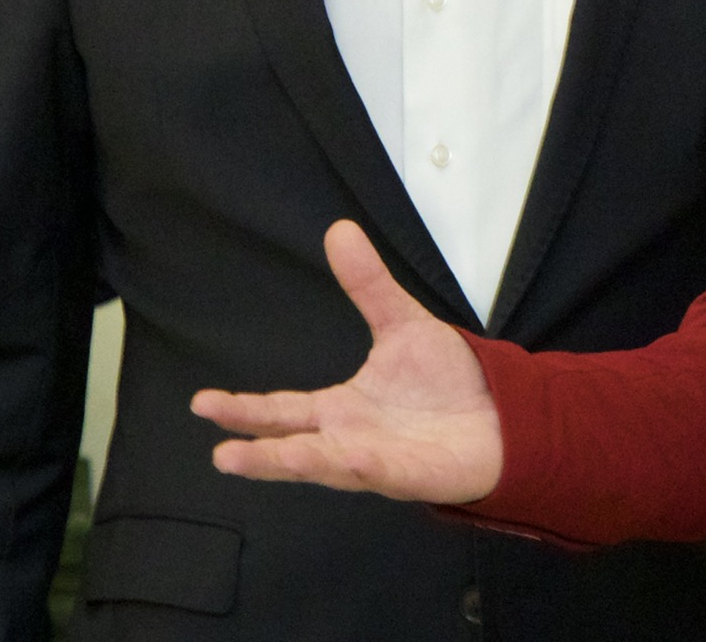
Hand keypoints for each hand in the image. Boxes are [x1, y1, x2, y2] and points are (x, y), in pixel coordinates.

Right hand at [191, 220, 502, 503]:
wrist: (503, 411)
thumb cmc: (447, 380)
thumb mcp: (402, 324)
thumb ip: (369, 285)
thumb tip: (339, 230)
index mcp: (341, 409)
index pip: (283, 411)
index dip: (244, 410)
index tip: (202, 404)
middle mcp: (350, 439)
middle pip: (293, 446)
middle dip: (256, 450)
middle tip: (218, 452)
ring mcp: (378, 460)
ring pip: (326, 465)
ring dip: (289, 463)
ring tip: (244, 459)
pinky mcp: (412, 474)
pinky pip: (382, 470)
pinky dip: (361, 464)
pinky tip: (344, 455)